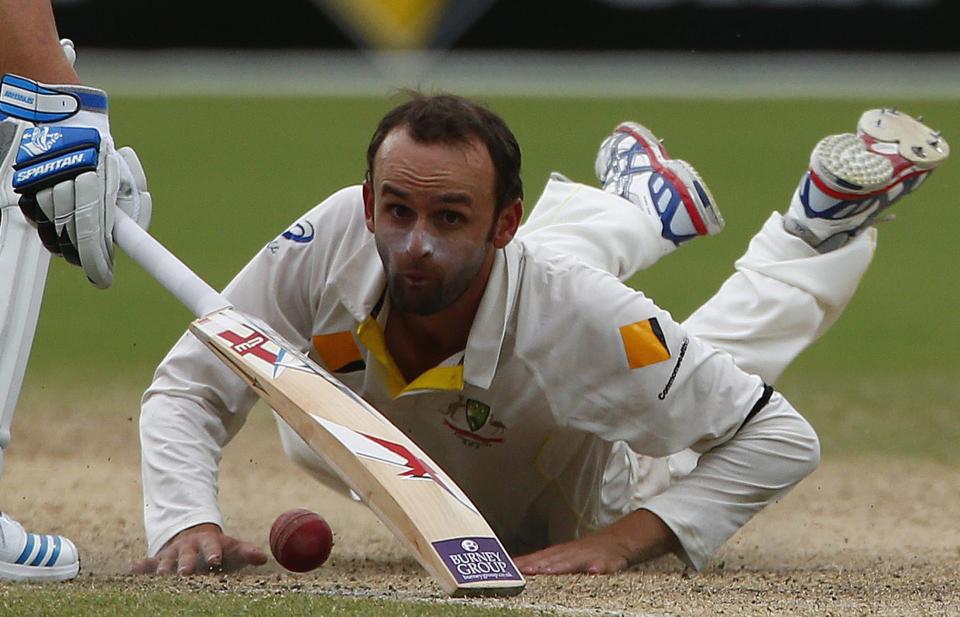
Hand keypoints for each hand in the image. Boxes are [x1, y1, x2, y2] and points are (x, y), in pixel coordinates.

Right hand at [1, 44, 150, 287]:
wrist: (58, 112)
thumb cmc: (98, 147)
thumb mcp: (122, 171)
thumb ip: (128, 203)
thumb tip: (124, 236)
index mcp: (95, 180)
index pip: (93, 231)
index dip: (96, 261)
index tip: (103, 279)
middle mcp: (64, 183)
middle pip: (68, 238)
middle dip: (82, 254)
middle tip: (92, 261)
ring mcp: (39, 185)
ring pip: (49, 231)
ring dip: (63, 240)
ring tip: (75, 233)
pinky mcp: (22, 184)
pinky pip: (33, 216)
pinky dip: (46, 222)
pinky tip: (55, 214)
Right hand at [131, 523, 267, 575]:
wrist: (194, 535)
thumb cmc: (219, 548)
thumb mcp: (233, 548)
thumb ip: (247, 553)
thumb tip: (263, 558)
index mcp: (208, 543)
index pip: (213, 547)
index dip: (214, 553)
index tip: (215, 560)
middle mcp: (189, 547)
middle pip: (187, 555)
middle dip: (186, 564)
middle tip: (184, 573)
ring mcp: (172, 553)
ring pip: (166, 561)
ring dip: (162, 568)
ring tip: (158, 576)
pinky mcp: (159, 560)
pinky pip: (149, 563)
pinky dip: (142, 567)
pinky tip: (132, 570)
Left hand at [513, 509, 679, 574]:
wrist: (621, 540)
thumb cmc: (589, 552)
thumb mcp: (567, 556)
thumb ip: (547, 561)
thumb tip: (521, 566)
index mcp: (562, 552)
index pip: (540, 557)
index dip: (527, 562)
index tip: (512, 567)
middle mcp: (573, 553)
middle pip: (553, 559)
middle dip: (539, 564)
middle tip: (525, 571)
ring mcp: (590, 556)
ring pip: (574, 561)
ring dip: (561, 566)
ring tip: (548, 571)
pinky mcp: (608, 562)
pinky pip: (603, 566)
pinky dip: (598, 568)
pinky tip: (593, 572)